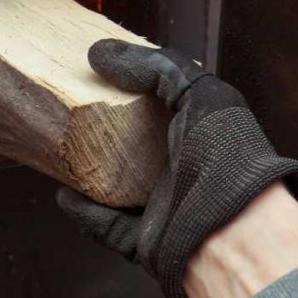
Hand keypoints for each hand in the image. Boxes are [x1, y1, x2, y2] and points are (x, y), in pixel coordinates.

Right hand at [57, 39, 297, 297]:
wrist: (232, 231)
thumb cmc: (228, 158)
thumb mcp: (200, 93)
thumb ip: (158, 68)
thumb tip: (101, 53)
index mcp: (204, 136)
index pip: (168, 110)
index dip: (139, 94)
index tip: (103, 78)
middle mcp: (186, 172)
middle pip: (140, 151)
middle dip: (110, 136)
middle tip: (76, 114)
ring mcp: (166, 210)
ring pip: (120, 191)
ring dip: (93, 176)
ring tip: (65, 153)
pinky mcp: (146, 243)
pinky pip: (108, 227)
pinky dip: (86, 214)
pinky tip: (66, 195)